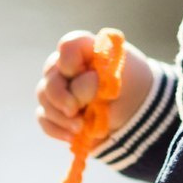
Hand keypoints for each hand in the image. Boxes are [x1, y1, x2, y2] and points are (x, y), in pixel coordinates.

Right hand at [35, 31, 145, 145]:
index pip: (68, 46)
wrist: (138, 114)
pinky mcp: (58, 111)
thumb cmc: (132, 89)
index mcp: (88, 51)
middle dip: (59, 96)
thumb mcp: (123, 83)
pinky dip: (56, 129)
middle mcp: (70, 67)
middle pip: (50, 74)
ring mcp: (61, 88)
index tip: (79, 74)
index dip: (69, 61)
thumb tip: (74, 93)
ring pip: (44, 96)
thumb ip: (96, 83)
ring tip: (80, 128)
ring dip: (59, 115)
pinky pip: (44, 118)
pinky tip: (72, 137)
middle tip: (73, 110)